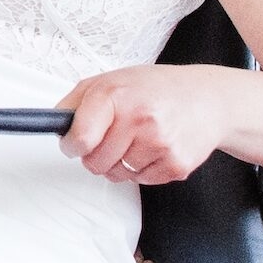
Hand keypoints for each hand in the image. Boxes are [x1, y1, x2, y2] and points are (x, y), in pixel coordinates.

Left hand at [55, 64, 224, 183]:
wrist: (208, 98)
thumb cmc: (155, 88)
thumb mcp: (110, 80)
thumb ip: (75, 102)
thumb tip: (53, 125)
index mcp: (116, 95)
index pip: (79, 138)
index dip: (72, 145)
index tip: (74, 144)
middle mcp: (139, 119)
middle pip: (94, 162)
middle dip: (95, 154)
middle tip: (111, 137)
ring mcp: (160, 144)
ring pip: (116, 174)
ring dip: (119, 163)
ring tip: (135, 139)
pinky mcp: (176, 165)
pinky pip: (140, 181)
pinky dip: (141, 170)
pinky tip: (153, 147)